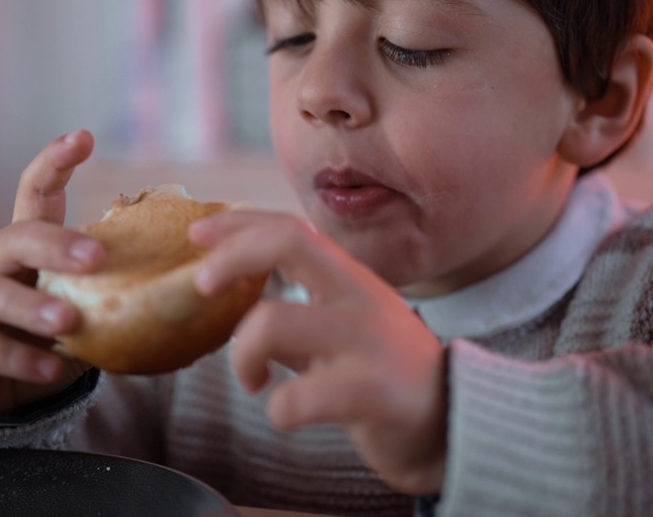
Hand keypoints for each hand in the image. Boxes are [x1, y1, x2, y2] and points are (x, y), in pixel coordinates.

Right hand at [0, 130, 103, 415]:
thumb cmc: (40, 343)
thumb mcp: (80, 314)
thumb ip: (114, 295)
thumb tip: (190, 286)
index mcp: (21, 247)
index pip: (34, 193)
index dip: (54, 163)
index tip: (84, 139)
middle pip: (16, 239)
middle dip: (55, 244)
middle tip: (95, 258)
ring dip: (32, 306)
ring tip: (68, 323)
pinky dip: (19, 358)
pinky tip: (52, 368)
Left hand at [190, 211, 447, 494]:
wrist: (454, 426)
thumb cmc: (386, 377)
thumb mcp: (342, 330)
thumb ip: (297, 310)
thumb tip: (235, 295)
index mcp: (351, 279)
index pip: (290, 228)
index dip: (239, 224)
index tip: (198, 233)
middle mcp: (359, 298)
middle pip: (287, 244)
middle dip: (231, 257)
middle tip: (202, 285)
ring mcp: (366, 342)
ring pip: (272, 322)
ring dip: (242, 355)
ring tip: (254, 378)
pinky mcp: (371, 392)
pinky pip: (295, 397)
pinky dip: (277, 409)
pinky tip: (287, 413)